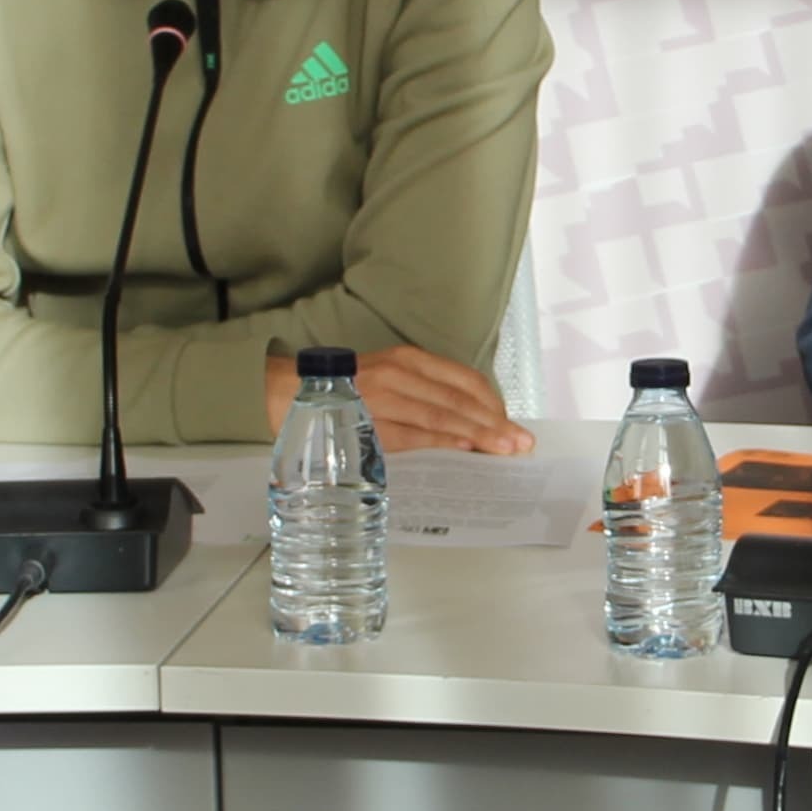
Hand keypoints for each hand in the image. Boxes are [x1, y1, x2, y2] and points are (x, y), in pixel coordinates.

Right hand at [268, 343, 530, 454]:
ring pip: (440, 416)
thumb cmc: (348, 392)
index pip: (463, 380)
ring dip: (476, 435)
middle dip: (494, 424)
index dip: (493, 403)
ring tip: (502, 450)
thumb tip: (470, 426)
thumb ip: (426, 395)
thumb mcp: (390, 379)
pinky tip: (461, 449)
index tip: (513, 424)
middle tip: (521, 443)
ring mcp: (382, 396)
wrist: (290, 394)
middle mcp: (399, 373)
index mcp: (408, 360)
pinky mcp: (367, 421)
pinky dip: (438, 441)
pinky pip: (410, 434)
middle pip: (458, 400)